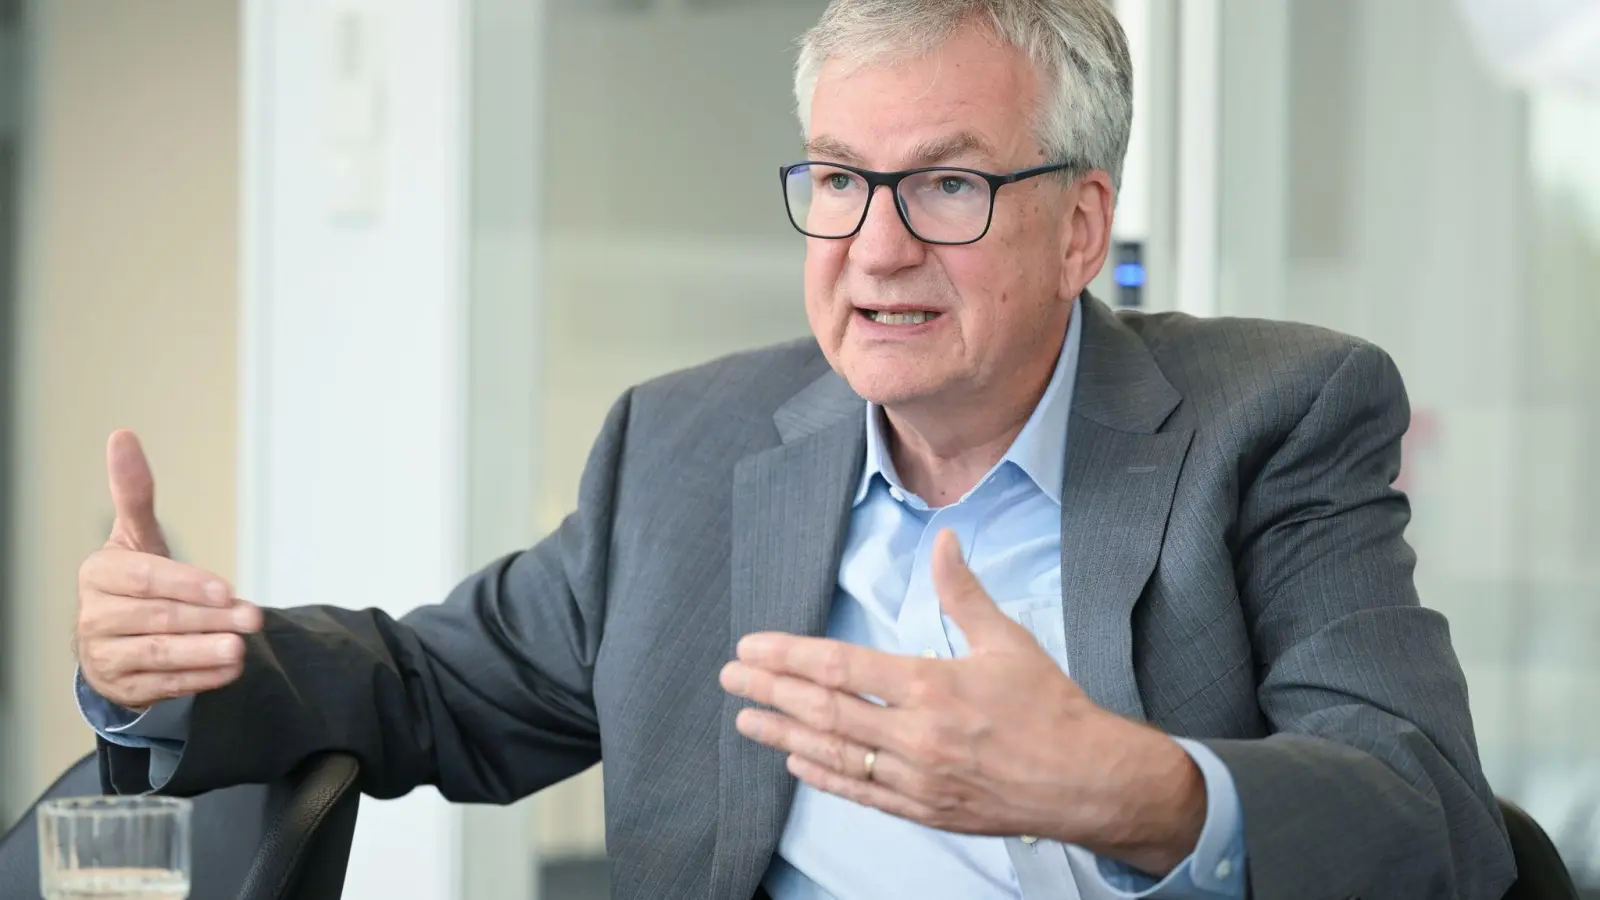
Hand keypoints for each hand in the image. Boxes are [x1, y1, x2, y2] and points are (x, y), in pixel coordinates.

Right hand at [76, 430, 262, 710]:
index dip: (186, 584)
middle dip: (209, 619)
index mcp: (99, 575)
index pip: (144, 579)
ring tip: (241, 649)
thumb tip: (123, 435)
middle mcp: (95, 617)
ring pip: (160, 654)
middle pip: (159, 618)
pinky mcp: (124, 688)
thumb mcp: (135, 537)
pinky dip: (199, 679)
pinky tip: (229, 670)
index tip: (226, 589)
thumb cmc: (133, 581)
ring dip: (203, 653)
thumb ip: (134, 493)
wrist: (111, 640)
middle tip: (253, 618)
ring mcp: (106, 656)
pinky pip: (164, 685)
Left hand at [720, 529, 1205, 874]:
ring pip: (833, 752)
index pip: (840, 667)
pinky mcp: (924, 809)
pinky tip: (794, 760)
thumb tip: (942, 539)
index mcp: (931, 686)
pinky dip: (823, 776)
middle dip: (771, 690)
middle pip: (824, 709)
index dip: (788, 656)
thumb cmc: (1050, 707)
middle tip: (731, 677)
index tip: (751, 647)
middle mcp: (915, 735)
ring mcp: (916, 778)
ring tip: (745, 718)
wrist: (1088, 781)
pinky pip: (861, 791)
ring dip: (783, 732)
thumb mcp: (1008, 640)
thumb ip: (963, 592)